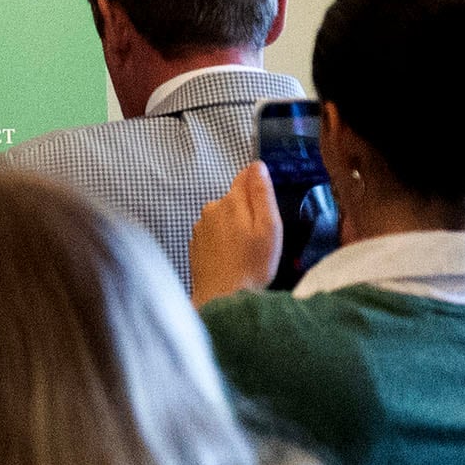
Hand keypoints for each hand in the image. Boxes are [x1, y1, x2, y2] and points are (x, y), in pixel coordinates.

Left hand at [190, 161, 283, 305]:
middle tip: (259, 237)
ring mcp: (200, 227)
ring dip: (235, 228)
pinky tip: (232, 258)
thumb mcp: (269, 227)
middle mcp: (211, 210)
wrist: (223, 298)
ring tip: (245, 251)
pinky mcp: (196, 244)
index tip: (266, 207)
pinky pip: (215, 234)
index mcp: (231, 202)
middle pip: (235, 199)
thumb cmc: (251, 265)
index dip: (259, 188)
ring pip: (224, 217)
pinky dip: (224, 242)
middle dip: (248, 212)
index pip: (246, 177)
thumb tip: (257, 166)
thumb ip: (262, 193)